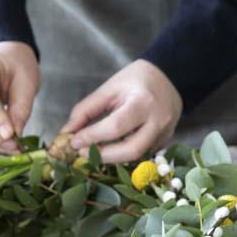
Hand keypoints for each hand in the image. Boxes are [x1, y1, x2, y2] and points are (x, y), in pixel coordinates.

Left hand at [62, 59, 181, 163]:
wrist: (169, 77)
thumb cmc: (135, 81)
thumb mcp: (108, 89)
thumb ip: (86, 111)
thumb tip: (67, 133)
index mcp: (142, 101)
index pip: (115, 126)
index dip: (92, 137)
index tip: (73, 142)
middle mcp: (158, 121)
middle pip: (131, 150)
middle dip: (103, 156)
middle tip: (82, 153)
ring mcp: (164, 134)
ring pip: (136, 157)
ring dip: (111, 159)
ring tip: (93, 153)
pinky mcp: (164, 142)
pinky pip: (141, 155)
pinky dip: (122, 155)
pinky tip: (110, 150)